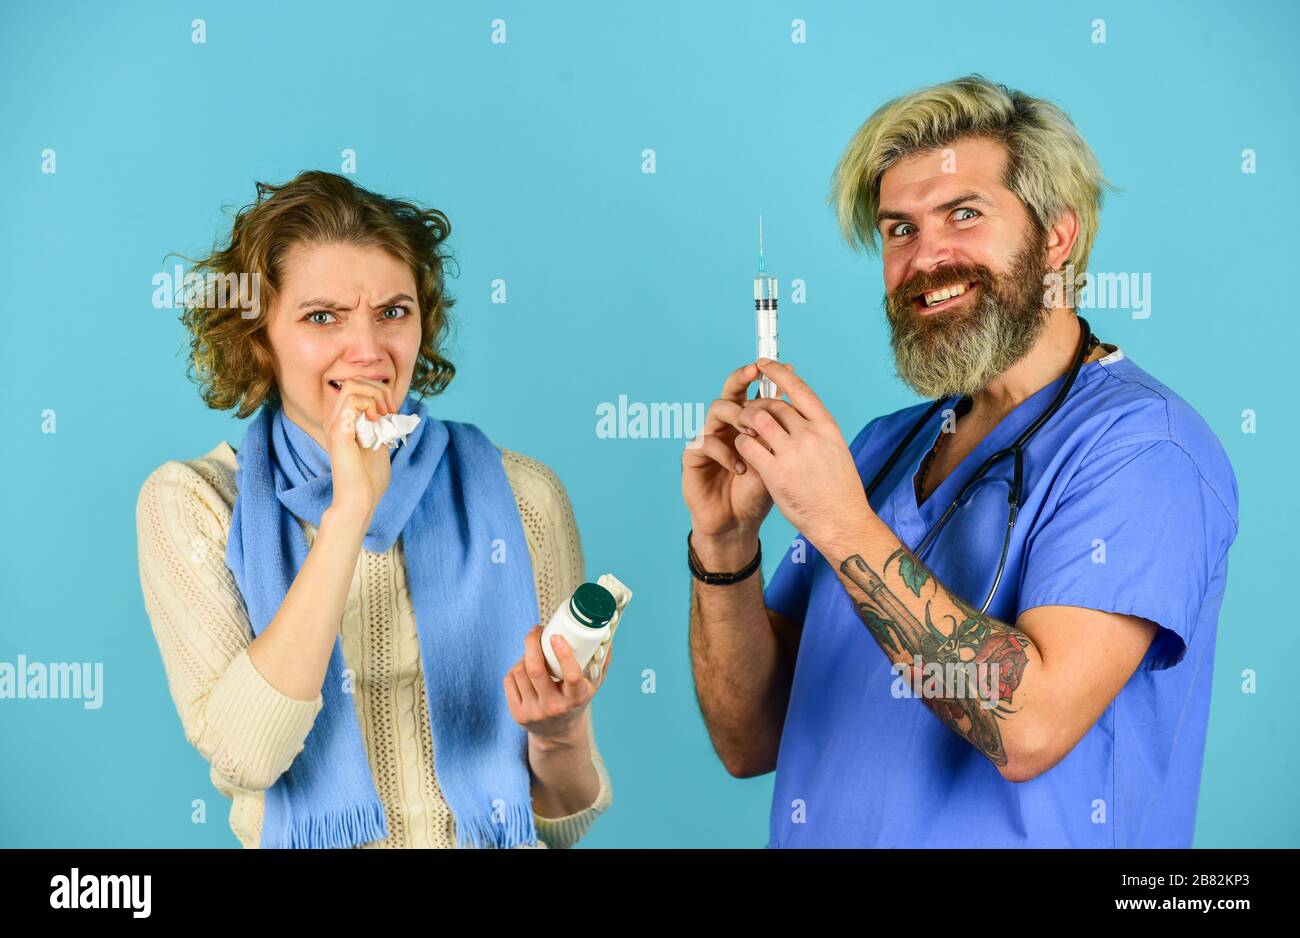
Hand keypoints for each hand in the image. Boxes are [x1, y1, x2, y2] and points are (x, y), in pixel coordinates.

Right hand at [324, 377, 398, 519]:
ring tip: (385, 415)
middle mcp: (334, 420)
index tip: (392, 411)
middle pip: (354, 381)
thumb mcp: (380, 442)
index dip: (378, 391)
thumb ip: (381, 424)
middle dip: (379, 389)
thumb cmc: (370, 478)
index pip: (356, 387)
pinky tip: (377, 422)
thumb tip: (390, 406)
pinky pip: (352, 400)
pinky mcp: (338, 431)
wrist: (360, 500)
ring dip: (376, 396)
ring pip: (353, 385)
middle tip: (391, 410)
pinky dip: (371, 405)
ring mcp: (334, 424)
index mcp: (343, 422)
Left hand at [504, 625, 610, 743]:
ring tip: (533, 653)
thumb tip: (607, 637)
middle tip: (536, 631)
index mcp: (576, 698)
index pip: (571, 676)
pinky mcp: (518, 714)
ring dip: (525, 656)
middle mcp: (554, 707)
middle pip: (536, 670)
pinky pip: (509, 680)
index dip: (563, 654)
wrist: (558, 734)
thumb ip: (601, 661)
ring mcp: (534, 712)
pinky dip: (516, 669)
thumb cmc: (576, 700)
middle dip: (532, 644)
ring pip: (520, 672)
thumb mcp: (592, 685)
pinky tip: (524, 669)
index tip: (556, 637)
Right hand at [681, 363, 775, 547]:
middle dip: (741, 378)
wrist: (738, 525)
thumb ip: (779, 435)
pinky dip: (726, 452)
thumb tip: (795, 403)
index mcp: (747, 423)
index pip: (752, 392)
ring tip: (754, 434)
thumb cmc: (758, 493)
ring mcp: (709, 439)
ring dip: (738, 417)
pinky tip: (740, 468)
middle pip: (729, 391)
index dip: (761, 378)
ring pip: (717, 410)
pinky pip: (705, 442)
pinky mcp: (693, 458)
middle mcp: (726, 426)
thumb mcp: (775, 461)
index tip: (775, 366)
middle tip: (754, 372)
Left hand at [732, 359, 873, 551]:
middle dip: (757, 405)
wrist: (842, 522)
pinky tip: (741, 450)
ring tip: (742, 429)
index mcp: (827, 426)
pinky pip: (747, 446)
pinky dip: (740, 444)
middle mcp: (810, 434)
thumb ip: (817, 431)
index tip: (764, 363)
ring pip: (756, 420)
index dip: (778, 372)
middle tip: (749, 411)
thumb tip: (799, 415)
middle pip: (773, 404)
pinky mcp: (775, 472)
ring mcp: (792, 452)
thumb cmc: (840, 491)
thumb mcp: (836, 451)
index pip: (798, 388)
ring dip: (745, 421)